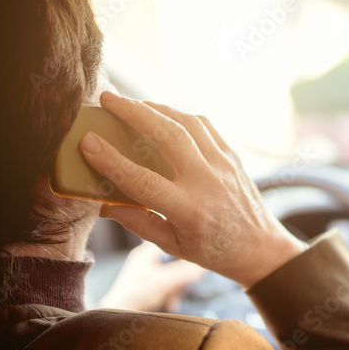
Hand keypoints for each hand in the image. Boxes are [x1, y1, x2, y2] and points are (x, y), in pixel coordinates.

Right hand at [78, 91, 306, 287]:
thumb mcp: (172, 245)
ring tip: (130, 102)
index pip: (144, 181)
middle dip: (135, 113)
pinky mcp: (232, 155)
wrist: (260, 247)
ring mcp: (223, 165)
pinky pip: (204, 125)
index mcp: (189, 210)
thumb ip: (137, 222)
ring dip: (156, 108)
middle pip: (168, 136)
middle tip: (107, 99)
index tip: (88, 142)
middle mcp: (208, 182)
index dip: (113, 161)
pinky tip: (162, 113)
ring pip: (187, 123)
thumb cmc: (213, 250)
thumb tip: (102, 203)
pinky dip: (180, 115)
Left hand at [98, 241, 204, 311]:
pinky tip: (169, 305)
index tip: (197, 257)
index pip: (172, 238)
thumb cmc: (137, 295)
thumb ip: (187, 272)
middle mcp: (146, 258)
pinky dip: (170, 294)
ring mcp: (146, 271)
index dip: (187, 247)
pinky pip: (166, 283)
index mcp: (147, 251)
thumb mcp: (166, 282)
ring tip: (172, 302)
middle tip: (182, 287)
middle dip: (181, 277)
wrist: (117, 315)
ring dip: (176, 289)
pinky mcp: (146, 284)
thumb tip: (205, 264)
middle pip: (175, 259)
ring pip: (172, 273)